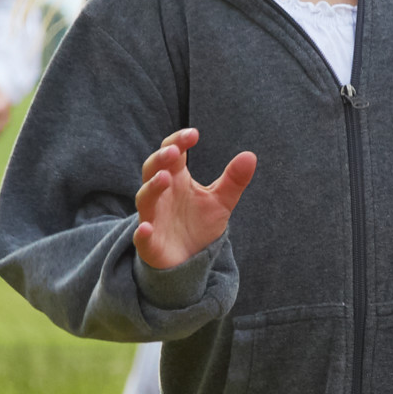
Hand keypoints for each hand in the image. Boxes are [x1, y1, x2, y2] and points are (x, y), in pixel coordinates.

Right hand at [134, 127, 255, 271]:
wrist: (189, 259)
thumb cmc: (199, 223)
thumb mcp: (221, 200)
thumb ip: (233, 180)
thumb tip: (250, 155)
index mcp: (176, 178)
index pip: (172, 152)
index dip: (178, 141)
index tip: (194, 134)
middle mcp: (160, 194)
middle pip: (152, 170)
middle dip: (160, 159)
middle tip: (174, 151)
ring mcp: (152, 217)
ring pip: (145, 198)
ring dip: (152, 187)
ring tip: (165, 178)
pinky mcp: (149, 242)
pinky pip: (141, 237)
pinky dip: (142, 233)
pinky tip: (146, 229)